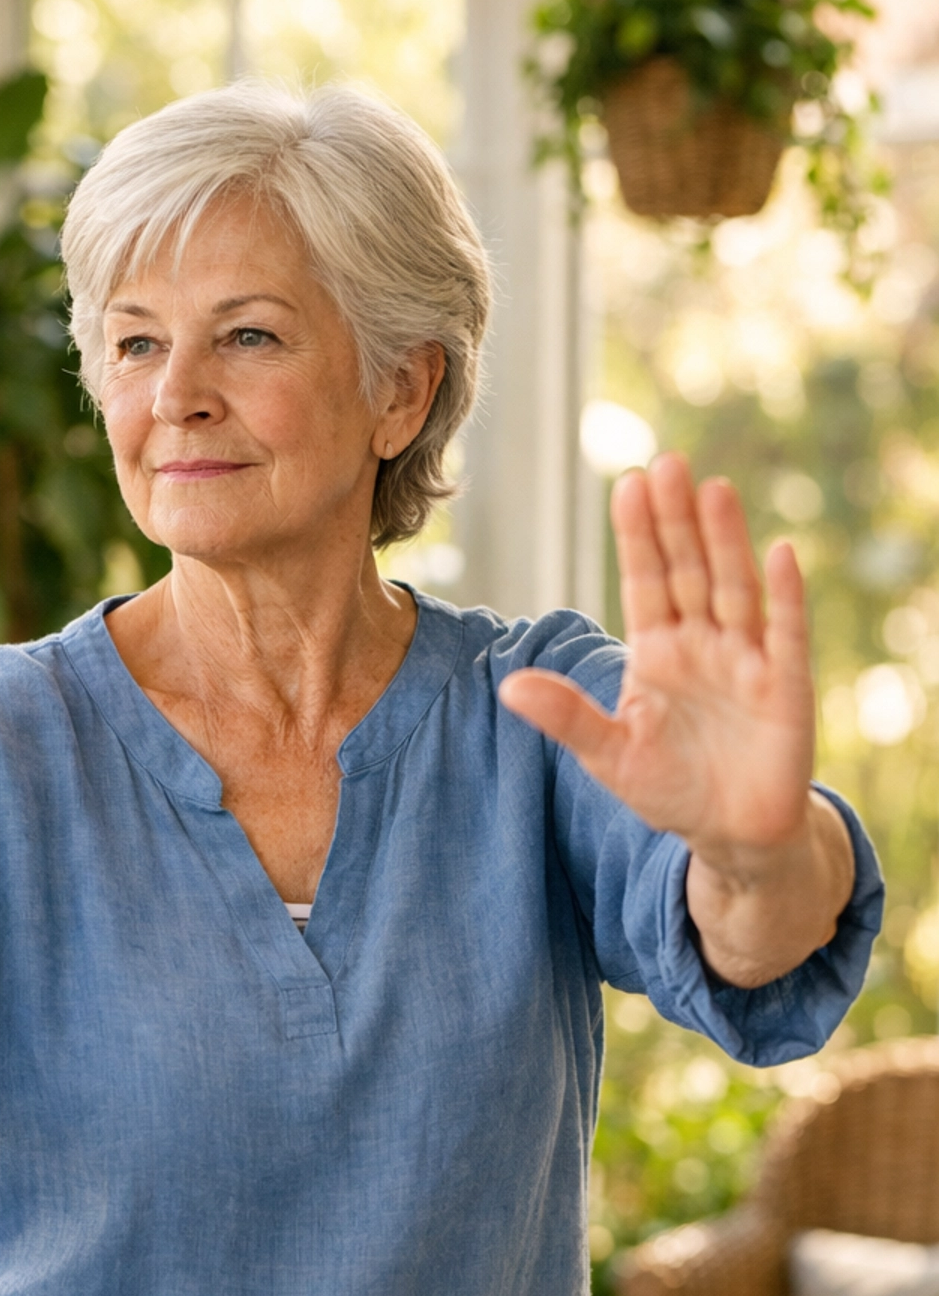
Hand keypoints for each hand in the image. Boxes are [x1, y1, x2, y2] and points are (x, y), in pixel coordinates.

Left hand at [500, 455, 812, 861]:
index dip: (638, 536)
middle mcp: (702, 643)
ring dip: (725, 542)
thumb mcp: (608, 755)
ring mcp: (746, 659)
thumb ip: (567, 717)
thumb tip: (508, 686)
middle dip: (677, 521)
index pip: (645, 581)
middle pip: (689, 571)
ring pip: (734, 589)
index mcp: (656, 651)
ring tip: (713, 489)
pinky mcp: (785, 686)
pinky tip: (781, 553)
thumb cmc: (667, 787)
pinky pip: (786, 634)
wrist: (729, 832)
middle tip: (667, 463)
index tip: (628, 484)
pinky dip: (786, 596)